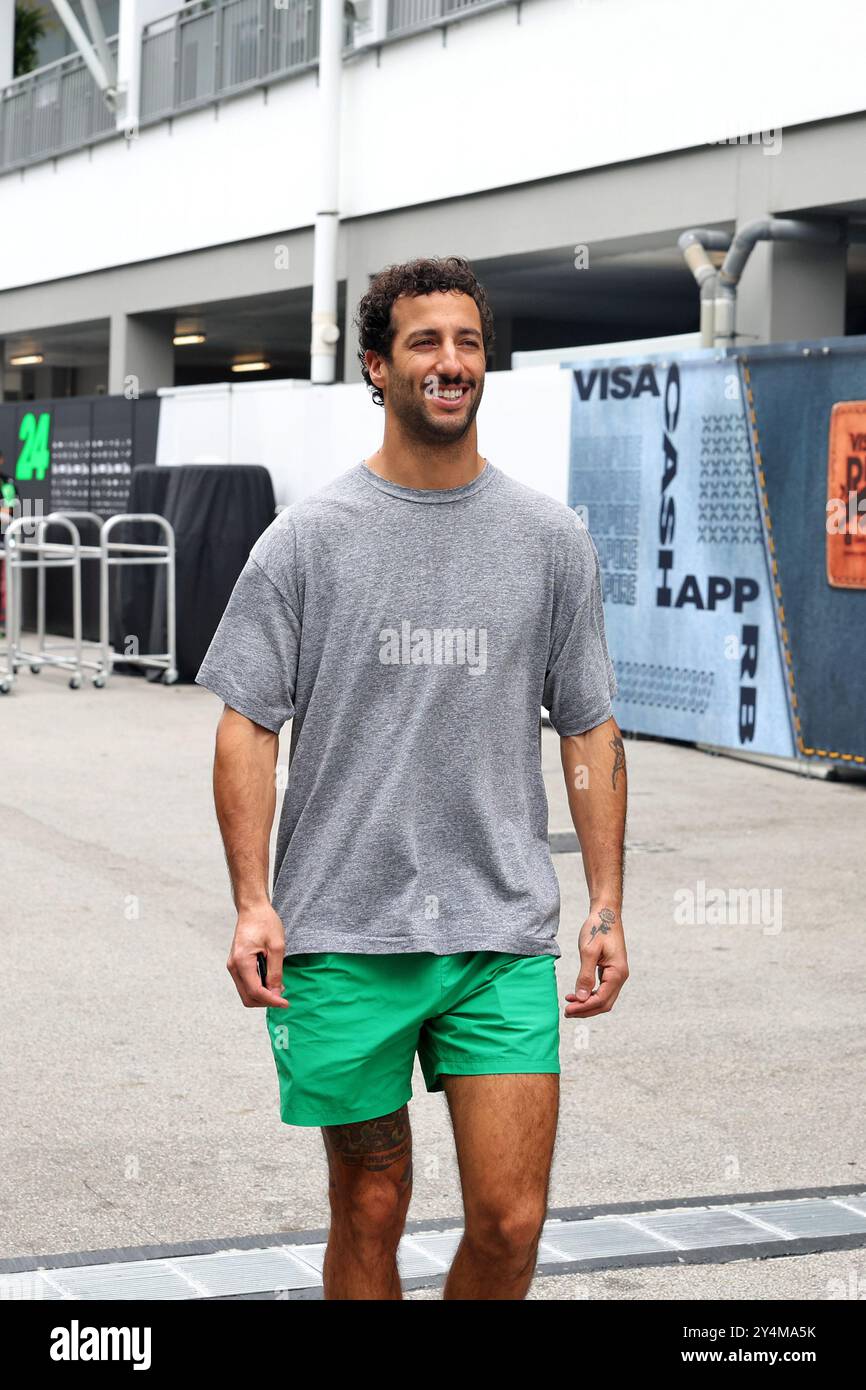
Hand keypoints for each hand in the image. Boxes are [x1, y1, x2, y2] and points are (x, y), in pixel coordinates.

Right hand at [227, 904, 288, 1008]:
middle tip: (283, 997)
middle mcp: (233, 967)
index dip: (271, 1000)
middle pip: (248, 997)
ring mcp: (233, 966)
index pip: (256, 991)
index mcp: (242, 962)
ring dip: (262, 995)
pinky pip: (246, 984)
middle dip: (266, 1001)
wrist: (253, 909)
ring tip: (278, 987)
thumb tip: (276, 993)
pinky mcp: (237, 965)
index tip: (286, 1003)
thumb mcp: (277, 947)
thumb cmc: (265, 923)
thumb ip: (275, 972)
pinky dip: (258, 988)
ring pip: (246, 993)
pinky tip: (270, 981)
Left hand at [564, 904, 628, 1018]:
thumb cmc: (597, 928)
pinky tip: (576, 994)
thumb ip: (585, 976)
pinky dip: (590, 995)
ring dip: (587, 1004)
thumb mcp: (588, 951)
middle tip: (566, 1012)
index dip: (584, 1007)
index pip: (601, 999)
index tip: (568, 1010)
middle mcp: (620, 976)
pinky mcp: (611, 971)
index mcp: (617, 972)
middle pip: (604, 1003)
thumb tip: (580, 998)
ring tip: (569, 1005)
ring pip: (604, 998)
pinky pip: (602, 989)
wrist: (605, 913)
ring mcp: (617, 974)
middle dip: (585, 1010)